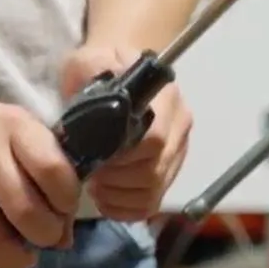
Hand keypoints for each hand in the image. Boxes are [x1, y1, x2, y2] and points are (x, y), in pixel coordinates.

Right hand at [0, 84, 79, 267]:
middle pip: (26, 212)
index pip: (54, 172)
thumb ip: (46, 172)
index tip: (65, 210)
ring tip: (24, 260)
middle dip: (46, 237)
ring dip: (17, 261)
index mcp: (16, 127)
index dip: (68, 201)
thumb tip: (65, 237)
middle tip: (46, 239)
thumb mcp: (17, 130)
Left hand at [59, 45, 191, 221]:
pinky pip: (151, 204)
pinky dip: (124, 208)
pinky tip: (106, 194)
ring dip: (117, 194)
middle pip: (153, 172)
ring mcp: (179, 152)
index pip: (154, 139)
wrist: (116, 71)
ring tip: (95, 181)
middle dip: (114, 179)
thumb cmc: (100, 69)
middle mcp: (180, 127)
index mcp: (165, 99)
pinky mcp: (170, 172)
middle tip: (88, 171)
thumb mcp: (88, 59)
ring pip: (152, 192)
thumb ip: (91, 72)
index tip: (93, 154)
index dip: (121, 156)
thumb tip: (97, 100)